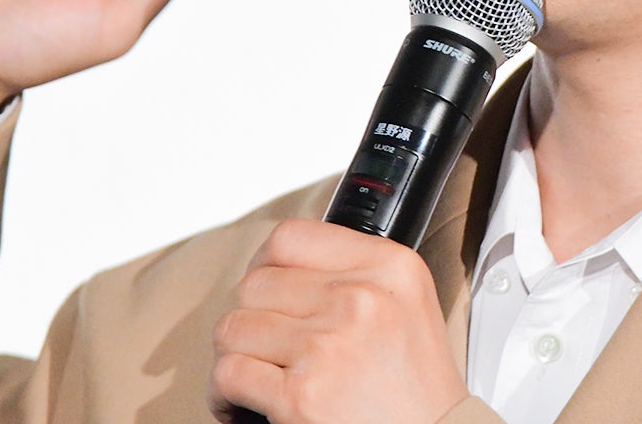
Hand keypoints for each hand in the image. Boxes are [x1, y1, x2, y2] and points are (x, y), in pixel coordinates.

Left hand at [209, 220, 467, 423]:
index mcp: (390, 268)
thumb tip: (279, 267)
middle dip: (250, 320)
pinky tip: (242, 404)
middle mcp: (362, 298)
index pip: (291, 238)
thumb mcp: (407, 305)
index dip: (263, 266)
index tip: (263, 291)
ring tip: (254, 376)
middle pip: (255, 285)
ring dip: (235, 357)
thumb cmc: (417, 390)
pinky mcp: (302, 396)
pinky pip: (228, 374)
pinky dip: (224, 395)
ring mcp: (329, 346)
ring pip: (233, 328)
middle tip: (263, 347)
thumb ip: (355, 274)